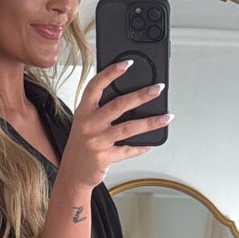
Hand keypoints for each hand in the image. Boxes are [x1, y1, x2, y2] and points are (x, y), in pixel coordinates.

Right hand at [59, 58, 170, 190]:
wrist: (72, 173)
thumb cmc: (81, 146)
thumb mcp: (84, 122)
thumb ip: (100, 108)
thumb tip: (129, 96)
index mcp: (84, 111)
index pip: (96, 86)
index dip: (111, 73)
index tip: (127, 64)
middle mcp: (89, 124)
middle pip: (118, 105)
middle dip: (141, 95)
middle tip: (157, 89)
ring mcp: (97, 141)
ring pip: (128, 128)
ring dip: (150, 122)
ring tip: (166, 117)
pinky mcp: (104, 157)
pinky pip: (127, 150)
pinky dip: (140, 147)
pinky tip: (150, 143)